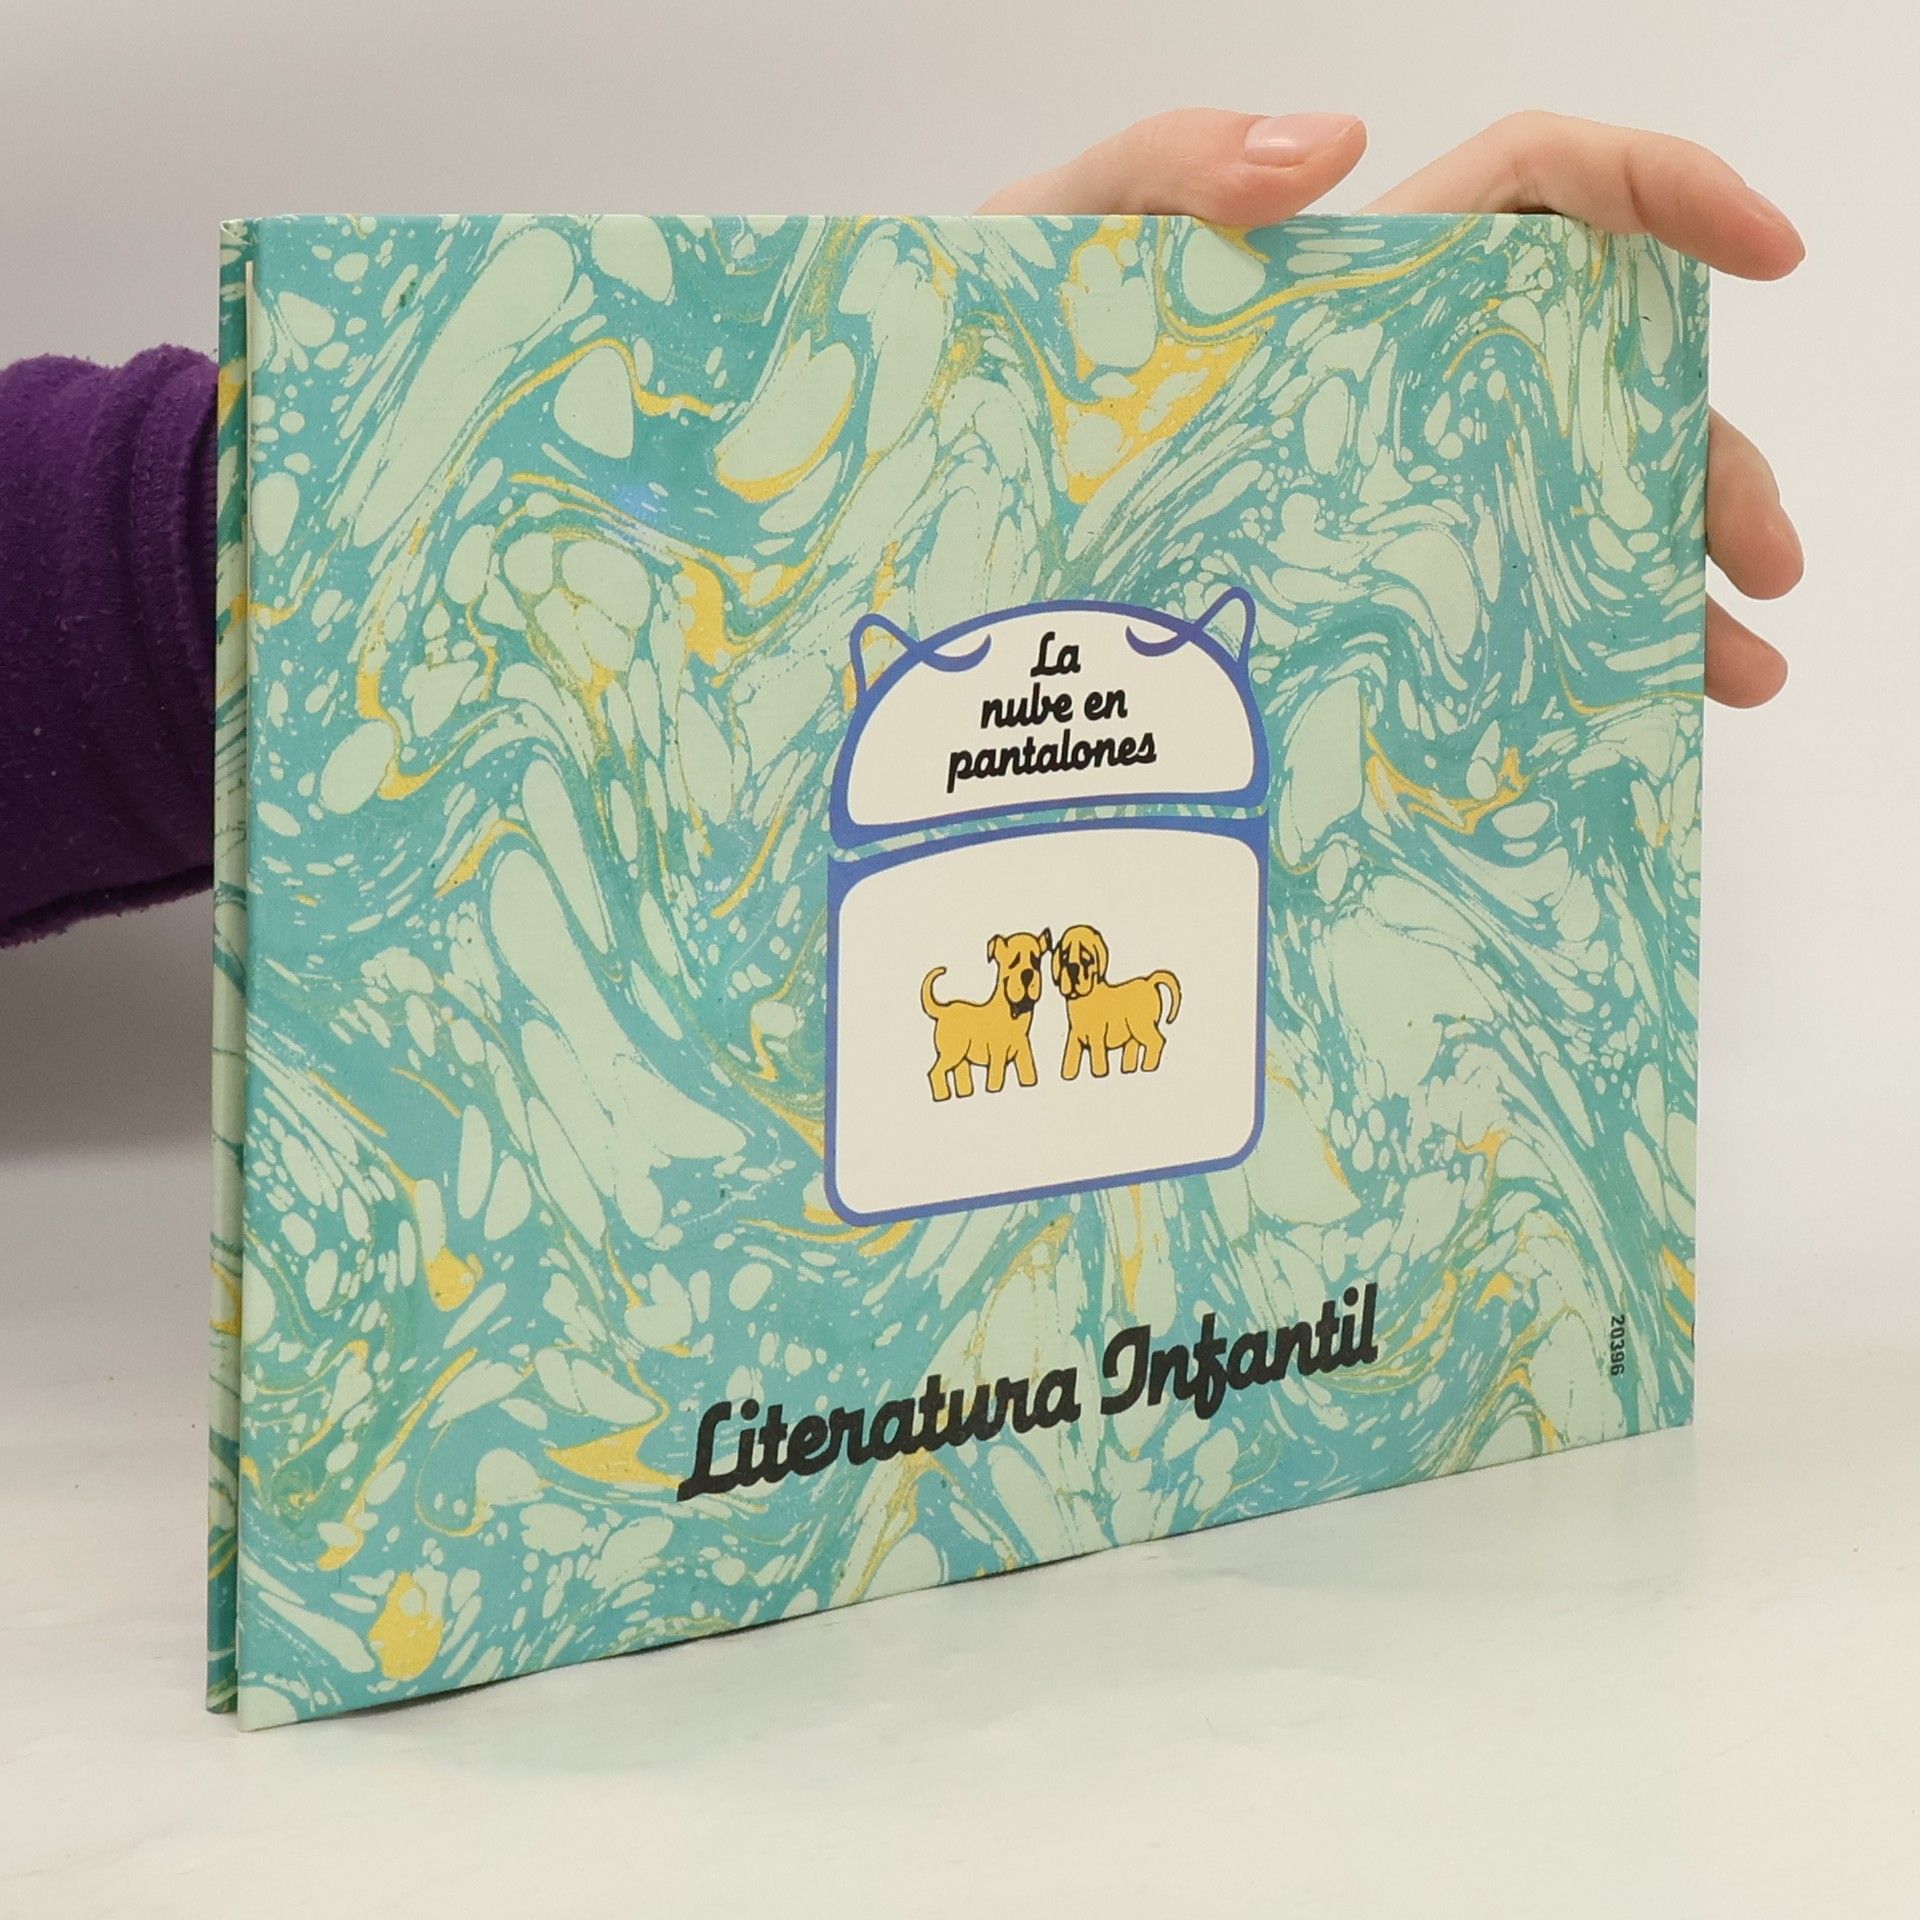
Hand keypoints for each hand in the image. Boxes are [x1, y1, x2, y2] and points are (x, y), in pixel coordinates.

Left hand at [983, 110, 1802, 707]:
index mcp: (1345, 290)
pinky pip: (1464, 632)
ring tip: (1733, 673)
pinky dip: (1550, 669)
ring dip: (1661, 586)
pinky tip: (1612, 719)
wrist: (897, 521)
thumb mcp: (1044, 245)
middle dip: (1702, 460)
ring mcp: (1363, 511)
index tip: (1763, 250)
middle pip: (1592, 394)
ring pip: (1552, 523)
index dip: (1665, 194)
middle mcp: (1382, 399)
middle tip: (1761, 565)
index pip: (1537, 196)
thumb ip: (1163, 165)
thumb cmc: (966, 376)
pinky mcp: (1323, 613)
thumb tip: (1335, 148)